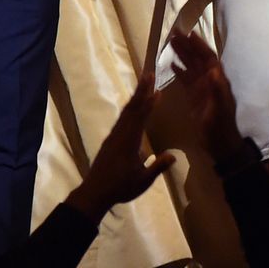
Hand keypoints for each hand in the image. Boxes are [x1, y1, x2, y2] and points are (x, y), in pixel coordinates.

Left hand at [64, 81, 175, 220]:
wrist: (94, 193)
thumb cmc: (120, 187)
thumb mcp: (142, 181)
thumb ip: (157, 167)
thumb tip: (173, 155)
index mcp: (129, 142)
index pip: (141, 118)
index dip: (150, 103)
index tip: (158, 90)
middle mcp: (120, 134)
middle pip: (132, 108)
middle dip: (141, 91)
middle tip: (148, 74)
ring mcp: (114, 136)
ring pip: (125, 112)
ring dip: (135, 97)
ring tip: (142, 85)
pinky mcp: (110, 140)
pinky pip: (121, 119)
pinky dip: (129, 108)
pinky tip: (132, 107)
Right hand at [171, 30, 243, 161]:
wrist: (219, 143)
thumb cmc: (220, 126)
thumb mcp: (219, 109)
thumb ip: (217, 90)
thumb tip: (214, 70)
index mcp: (217, 80)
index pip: (208, 58)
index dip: (199, 45)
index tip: (189, 34)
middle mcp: (210, 81)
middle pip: (197, 58)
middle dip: (187, 45)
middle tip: (174, 33)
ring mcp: (202, 88)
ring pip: (190, 67)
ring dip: (182, 54)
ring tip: (170, 43)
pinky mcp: (194, 97)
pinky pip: (186, 80)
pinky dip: (179, 71)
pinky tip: (171, 64)